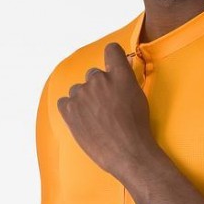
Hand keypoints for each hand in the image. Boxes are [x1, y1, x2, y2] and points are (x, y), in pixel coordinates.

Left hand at [56, 41, 155, 182]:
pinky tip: (82, 122)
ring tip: (95, 119)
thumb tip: (117, 72)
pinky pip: (64, 102)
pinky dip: (71, 110)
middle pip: (93, 74)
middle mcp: (99, 79)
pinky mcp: (69, 109)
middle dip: (98, 87)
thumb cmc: (137, 128)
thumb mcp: (138, 97)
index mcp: (120, 75)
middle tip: (106, 107)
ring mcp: (82, 94)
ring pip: (78, 90)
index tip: (111, 69)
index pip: (111, 49)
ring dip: (84, 99)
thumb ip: (126, 80)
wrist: (127, 153)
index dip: (111, 58)